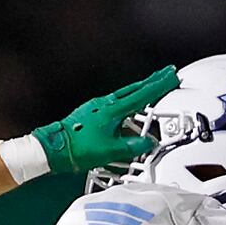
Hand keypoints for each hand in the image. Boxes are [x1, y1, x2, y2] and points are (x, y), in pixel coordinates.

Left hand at [31, 66, 179, 173]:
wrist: (52, 148)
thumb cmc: (77, 149)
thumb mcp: (110, 151)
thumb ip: (132, 146)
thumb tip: (148, 143)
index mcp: (114, 110)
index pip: (143, 94)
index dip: (160, 85)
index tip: (173, 76)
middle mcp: (105, 104)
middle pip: (134, 89)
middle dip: (152, 81)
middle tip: (165, 73)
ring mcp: (96, 106)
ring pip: (123, 95)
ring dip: (138, 90)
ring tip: (149, 88)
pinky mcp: (89, 112)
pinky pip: (113, 103)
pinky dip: (124, 101)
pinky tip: (125, 108)